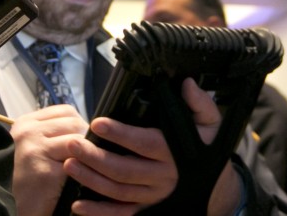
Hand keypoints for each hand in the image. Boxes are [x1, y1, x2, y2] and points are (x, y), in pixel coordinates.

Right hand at [11, 105, 88, 215]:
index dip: (78, 126)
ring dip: (87, 156)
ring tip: (83, 170)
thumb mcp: (36, 147)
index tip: (80, 142)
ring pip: (79, 141)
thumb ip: (55, 133)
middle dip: (86, 140)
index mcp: (25, 124)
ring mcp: (35, 150)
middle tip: (86, 160)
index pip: (66, 111)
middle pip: (75, 123)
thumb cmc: (31, 181)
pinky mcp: (46, 172)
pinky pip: (80, 163)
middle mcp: (27, 133)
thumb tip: (91, 127)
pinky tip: (80, 182)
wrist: (13, 209)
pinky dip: (86, 173)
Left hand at [64, 78, 241, 215]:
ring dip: (91, 180)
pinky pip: (121, 214)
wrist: (217, 185)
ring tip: (69, 164)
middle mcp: (163, 177)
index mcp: (174, 152)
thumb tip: (187, 83)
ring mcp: (153, 196)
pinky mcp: (147, 209)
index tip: (97, 123)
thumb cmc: (205, 146)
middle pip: (125, 170)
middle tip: (72, 144)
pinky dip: (99, 212)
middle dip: (96, 157)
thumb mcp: (209, 123)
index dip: (121, 134)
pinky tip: (77, 204)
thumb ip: (199, 102)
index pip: (145, 143)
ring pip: (118, 191)